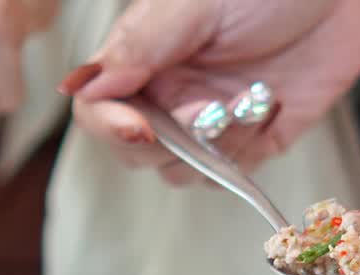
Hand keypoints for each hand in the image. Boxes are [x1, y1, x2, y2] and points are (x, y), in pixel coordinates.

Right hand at [59, 0, 359, 185]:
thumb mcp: (195, 5)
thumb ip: (142, 46)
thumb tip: (85, 86)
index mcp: (144, 56)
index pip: (98, 108)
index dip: (110, 126)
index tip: (140, 128)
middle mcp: (173, 93)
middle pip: (139, 152)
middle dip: (171, 143)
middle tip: (209, 108)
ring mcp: (215, 121)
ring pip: (188, 171)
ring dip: (218, 146)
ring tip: (252, 98)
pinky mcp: (259, 139)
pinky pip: (238, 172)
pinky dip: (253, 146)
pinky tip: (274, 103)